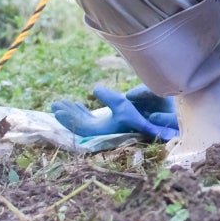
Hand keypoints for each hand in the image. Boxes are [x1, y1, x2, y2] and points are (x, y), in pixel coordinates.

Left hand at [51, 84, 178, 141]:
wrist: (165, 126)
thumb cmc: (148, 117)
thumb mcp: (129, 106)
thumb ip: (112, 98)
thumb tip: (95, 90)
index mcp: (108, 129)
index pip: (82, 127)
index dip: (69, 119)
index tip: (57, 111)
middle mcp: (107, 130)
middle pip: (81, 124)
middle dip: (68, 114)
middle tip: (54, 105)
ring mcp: (111, 126)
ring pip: (87, 122)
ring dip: (75, 112)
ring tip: (62, 104)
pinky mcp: (116, 121)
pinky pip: (95, 119)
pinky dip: (85, 111)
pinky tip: (80, 105)